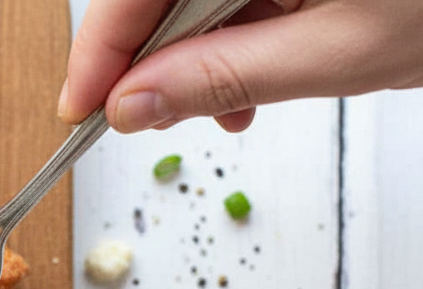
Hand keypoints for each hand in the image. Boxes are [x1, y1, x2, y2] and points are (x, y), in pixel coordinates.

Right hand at [59, 0, 422, 132]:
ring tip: (223, 110)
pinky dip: (229, 32)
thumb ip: (223, 76)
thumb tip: (133, 104)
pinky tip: (248, 74)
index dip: (100, 51)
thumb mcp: (339, 52)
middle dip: (145, 57)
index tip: (82, 111)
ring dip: (190, 52)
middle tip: (144, 121)